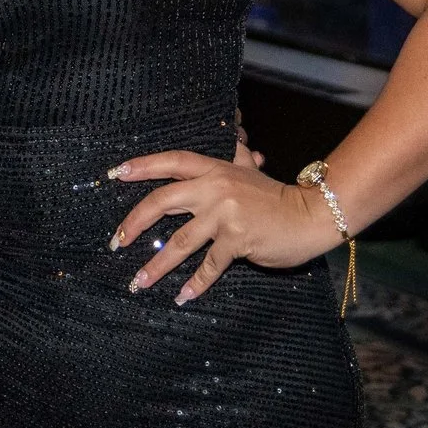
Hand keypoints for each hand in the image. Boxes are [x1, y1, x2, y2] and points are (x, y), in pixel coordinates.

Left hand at [108, 151, 339, 305]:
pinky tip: (182, 297)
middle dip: (134, 223)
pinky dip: (195, 284)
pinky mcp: (238, 240)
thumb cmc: (277, 197)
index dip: (142, 166)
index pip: (171, 161)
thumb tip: (233, 130)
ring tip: (138, 282)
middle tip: (116, 242)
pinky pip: (209, 265)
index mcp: (215, 169)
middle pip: (162, 201)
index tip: (115, 174)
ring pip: (180, 241)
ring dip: (156, 265)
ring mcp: (226, 214)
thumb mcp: (251, 170)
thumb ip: (235, 155)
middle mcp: (215, 188)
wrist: (312, 215)